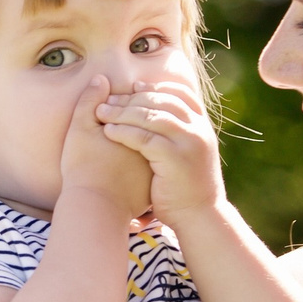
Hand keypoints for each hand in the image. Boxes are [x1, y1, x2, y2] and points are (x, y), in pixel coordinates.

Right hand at [59, 76, 152, 219]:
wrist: (95, 208)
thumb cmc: (84, 167)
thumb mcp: (81, 129)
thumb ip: (89, 102)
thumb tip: (100, 79)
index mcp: (142, 130)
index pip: (142, 108)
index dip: (127, 104)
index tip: (112, 109)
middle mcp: (156, 148)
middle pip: (152, 129)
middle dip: (139, 123)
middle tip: (119, 126)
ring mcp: (155, 170)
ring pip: (153, 151)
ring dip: (142, 145)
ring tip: (121, 146)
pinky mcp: (150, 190)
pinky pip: (149, 174)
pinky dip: (140, 168)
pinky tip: (126, 167)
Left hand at [97, 81, 226, 228]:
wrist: (200, 215)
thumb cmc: (187, 187)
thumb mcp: (187, 153)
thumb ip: (177, 133)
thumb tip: (156, 114)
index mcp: (202, 125)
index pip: (180, 93)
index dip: (155, 87)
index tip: (134, 86)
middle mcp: (198, 130)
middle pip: (161, 101)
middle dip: (132, 98)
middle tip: (107, 99)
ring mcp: (188, 142)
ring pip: (151, 116)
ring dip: (122, 112)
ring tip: (101, 112)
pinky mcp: (175, 158)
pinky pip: (144, 138)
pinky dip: (124, 132)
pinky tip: (108, 132)